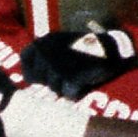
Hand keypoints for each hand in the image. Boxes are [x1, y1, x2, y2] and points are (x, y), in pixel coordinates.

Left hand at [21, 29, 137, 98]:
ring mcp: (58, 66)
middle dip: (51, 82)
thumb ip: (45, 58)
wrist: (111, 48)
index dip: (34, 72)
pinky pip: (69, 93)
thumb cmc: (86, 48)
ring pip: (54, 88)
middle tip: (66, 76)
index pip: (25, 61)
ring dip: (65, 87)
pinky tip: (84, 82)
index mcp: (43, 43)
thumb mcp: (61, 45)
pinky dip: (76, 92)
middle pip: (40, 80)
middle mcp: (47, 53)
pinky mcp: (71, 77)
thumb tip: (32, 82)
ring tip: (77, 77)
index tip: (42, 77)